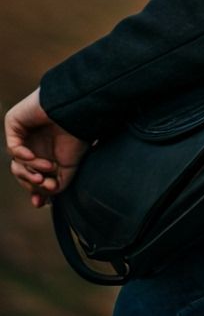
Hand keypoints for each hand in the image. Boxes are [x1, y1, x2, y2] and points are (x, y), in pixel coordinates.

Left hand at [5, 89, 88, 208]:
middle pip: (22, 174)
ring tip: (47, 169)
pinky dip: (23, 156)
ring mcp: (23, 134)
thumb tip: (43, 199)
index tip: (41, 203)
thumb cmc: (77, 136)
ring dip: (31, 171)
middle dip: (33, 183)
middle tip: (47, 184)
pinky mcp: (14, 123)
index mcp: (44, 152)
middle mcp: (33, 144)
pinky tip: (35, 157)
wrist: (79, 112)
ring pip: (16, 164)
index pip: (31, 177)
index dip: (34, 191)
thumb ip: (56, 186)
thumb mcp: (68, 169)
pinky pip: (12, 148)